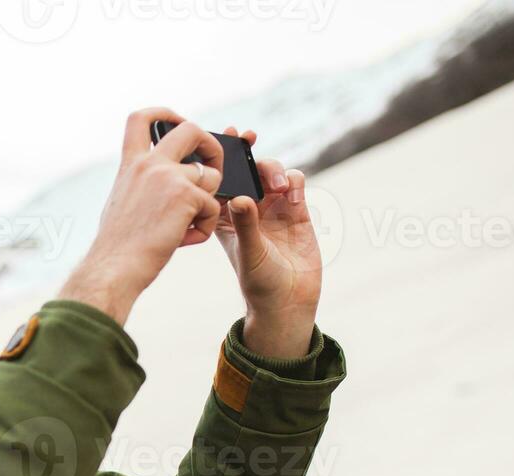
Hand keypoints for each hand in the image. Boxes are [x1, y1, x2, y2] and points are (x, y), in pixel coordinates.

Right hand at [59, 107, 223, 324]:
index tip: (177, 123)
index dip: (166, 113)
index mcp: (131, 165)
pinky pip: (214, 206)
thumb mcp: (121, 203)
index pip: (142, 118)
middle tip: (211, 170)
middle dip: (211, 146)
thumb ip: (140, 185)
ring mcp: (169, 177)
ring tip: (188, 227)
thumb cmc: (116, 247)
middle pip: (191, 129)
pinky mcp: (187, 196)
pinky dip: (205, 227)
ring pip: (212, 176)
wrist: (114, 268)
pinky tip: (185, 240)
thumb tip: (162, 186)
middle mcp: (149, 164)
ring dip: (208, 202)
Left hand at [213, 126, 321, 358]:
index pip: (218, 181)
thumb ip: (245, 225)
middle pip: (244, 169)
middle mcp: (247, 209)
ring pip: (269, 171)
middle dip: (245, 151)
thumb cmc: (259, 283)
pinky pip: (294, 182)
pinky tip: (292, 193)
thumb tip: (240, 198)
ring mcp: (272, 207)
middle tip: (247, 137)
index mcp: (224, 217)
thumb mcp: (249, 254)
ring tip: (276, 186)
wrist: (289, 300)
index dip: (217, 158)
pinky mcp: (296, 209)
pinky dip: (293, 180)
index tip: (219, 138)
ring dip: (272, 169)